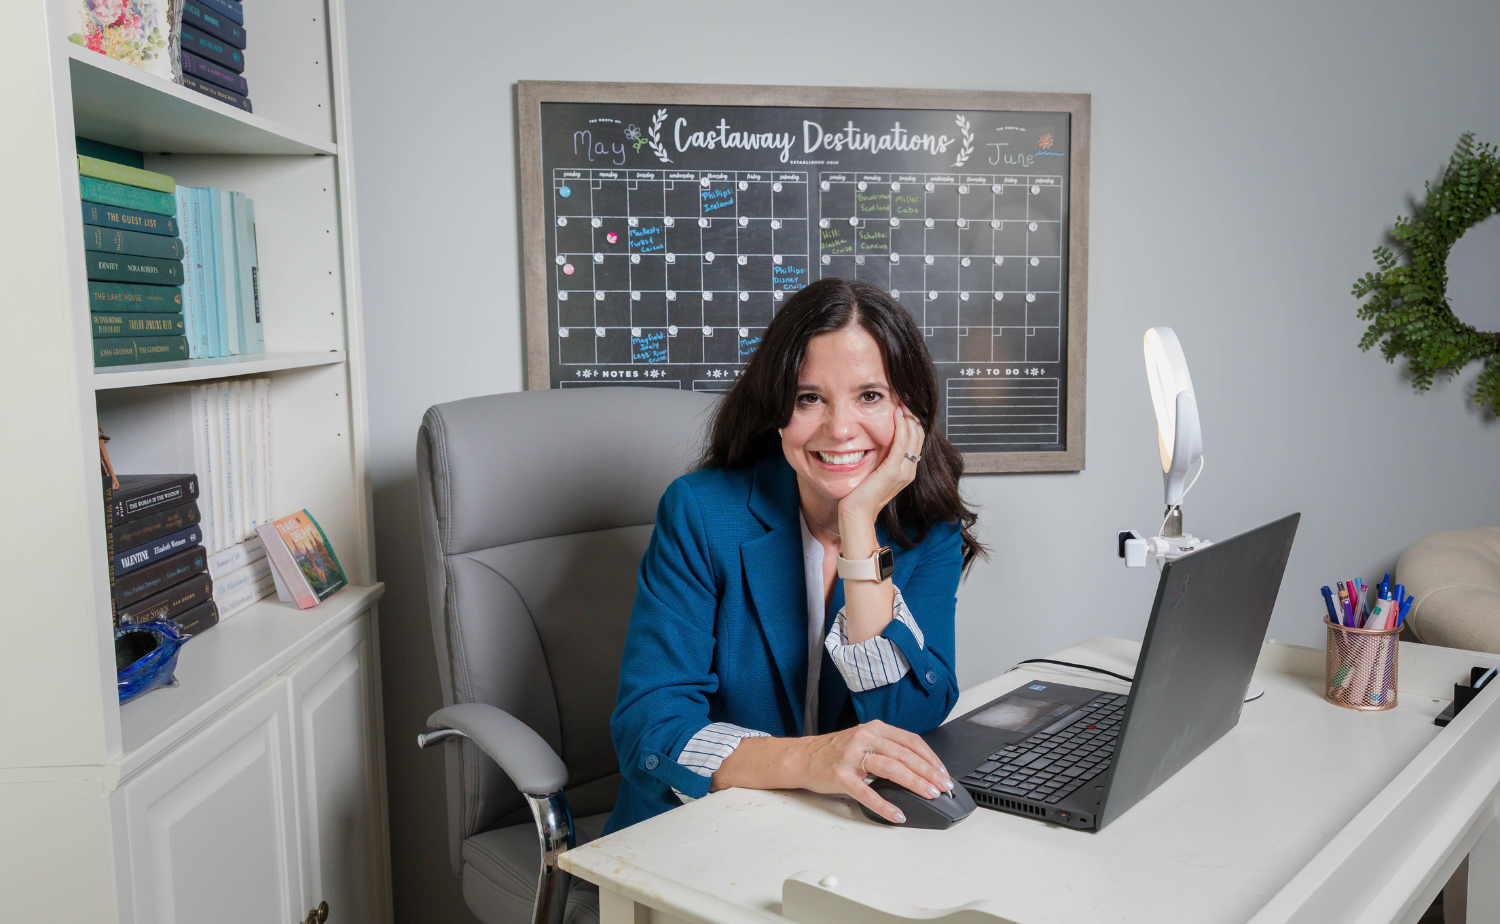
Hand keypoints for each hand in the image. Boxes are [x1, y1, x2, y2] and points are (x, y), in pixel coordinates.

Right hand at [791, 720, 952, 823]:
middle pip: (905, 755)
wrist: (803, 757)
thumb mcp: (864, 740)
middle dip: (929, 772)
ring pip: (892, 769)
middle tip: (943, 786)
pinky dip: (885, 805)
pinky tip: (897, 814)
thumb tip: (920, 767)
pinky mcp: (841, 776)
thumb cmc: (835, 751)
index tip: (943, 773)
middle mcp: (865, 739)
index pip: (911, 741)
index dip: (931, 758)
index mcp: (874, 729)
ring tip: (929, 794)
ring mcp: (852, 757)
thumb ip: (888, 747)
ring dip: (914, 783)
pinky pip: (867, 793)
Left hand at [838, 404, 925, 529]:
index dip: (912, 420)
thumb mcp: (876, 471)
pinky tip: (896, 415)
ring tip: (901, 402)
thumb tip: (879, 440)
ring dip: (908, 416)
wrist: (856, 513)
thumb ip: (882, 457)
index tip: (903, 405)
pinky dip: (900, 427)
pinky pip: (901, 443)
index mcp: (907, 470)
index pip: (917, 439)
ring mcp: (903, 471)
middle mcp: (909, 470)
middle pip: (919, 434)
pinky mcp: (893, 471)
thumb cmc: (861, 494)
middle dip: (912, 414)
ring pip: (913, 436)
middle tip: (903, 398)